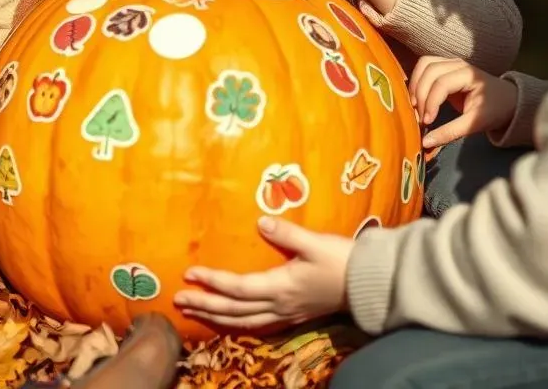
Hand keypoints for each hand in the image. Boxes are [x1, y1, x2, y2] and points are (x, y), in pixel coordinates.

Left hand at [173, 217, 352, 331]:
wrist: (369, 285)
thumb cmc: (342, 260)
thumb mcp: (314, 242)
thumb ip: (286, 233)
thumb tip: (260, 221)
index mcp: (281, 287)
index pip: (237, 287)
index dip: (212, 282)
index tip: (189, 274)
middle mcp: (279, 305)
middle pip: (234, 310)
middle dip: (204, 305)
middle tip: (178, 300)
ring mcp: (287, 313)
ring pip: (243, 322)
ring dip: (216, 317)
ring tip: (195, 312)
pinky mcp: (294, 315)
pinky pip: (258, 325)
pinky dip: (238, 324)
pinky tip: (230, 321)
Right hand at [409, 56, 518, 148]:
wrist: (508, 100)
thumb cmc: (494, 111)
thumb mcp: (475, 124)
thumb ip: (450, 132)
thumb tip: (425, 142)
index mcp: (469, 75)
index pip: (442, 84)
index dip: (430, 102)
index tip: (427, 122)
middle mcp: (458, 64)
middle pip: (429, 70)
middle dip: (420, 94)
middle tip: (419, 116)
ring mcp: (451, 62)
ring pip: (424, 64)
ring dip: (416, 83)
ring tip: (414, 105)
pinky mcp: (445, 67)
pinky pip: (425, 66)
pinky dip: (417, 79)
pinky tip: (416, 96)